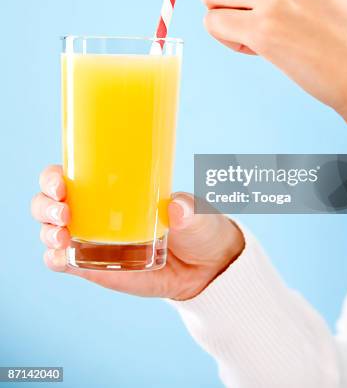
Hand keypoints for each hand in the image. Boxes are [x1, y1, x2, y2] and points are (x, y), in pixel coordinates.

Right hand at [31, 165, 243, 299]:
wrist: (206, 267)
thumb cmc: (197, 226)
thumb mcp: (197, 212)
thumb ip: (189, 208)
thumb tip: (176, 208)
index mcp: (111, 187)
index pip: (70, 174)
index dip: (53, 176)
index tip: (61, 181)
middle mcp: (94, 211)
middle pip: (48, 202)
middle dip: (45, 204)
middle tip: (64, 210)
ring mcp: (91, 240)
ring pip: (50, 231)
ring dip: (47, 231)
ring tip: (64, 235)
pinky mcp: (94, 267)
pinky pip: (63, 263)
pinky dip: (55, 259)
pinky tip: (62, 257)